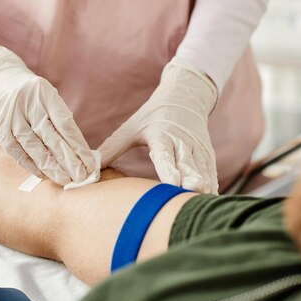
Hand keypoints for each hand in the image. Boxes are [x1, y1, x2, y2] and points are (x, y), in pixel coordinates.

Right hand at [0, 46, 95, 184]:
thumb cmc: (30, 95)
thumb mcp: (46, 96)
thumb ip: (59, 119)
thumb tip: (78, 152)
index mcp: (45, 94)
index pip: (65, 124)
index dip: (78, 146)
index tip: (89, 164)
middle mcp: (27, 103)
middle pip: (50, 137)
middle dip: (68, 160)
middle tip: (80, 177)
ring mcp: (10, 116)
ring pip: (33, 146)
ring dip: (50, 166)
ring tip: (64, 179)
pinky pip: (15, 151)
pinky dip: (29, 164)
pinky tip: (42, 174)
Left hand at [99, 59, 218, 193]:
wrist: (186, 96)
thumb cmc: (152, 116)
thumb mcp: (130, 128)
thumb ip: (111, 148)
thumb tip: (89, 170)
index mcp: (162, 135)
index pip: (165, 155)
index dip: (169, 169)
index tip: (174, 183)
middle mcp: (183, 143)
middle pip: (189, 164)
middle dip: (192, 179)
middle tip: (193, 191)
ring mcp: (198, 149)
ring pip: (203, 171)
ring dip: (204, 187)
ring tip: (204, 203)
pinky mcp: (208, 156)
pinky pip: (212, 174)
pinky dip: (212, 188)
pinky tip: (211, 204)